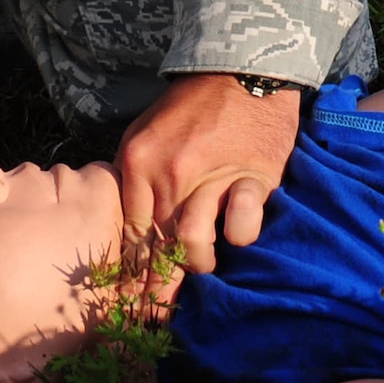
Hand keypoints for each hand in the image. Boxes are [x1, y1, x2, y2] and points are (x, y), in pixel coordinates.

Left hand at [116, 73, 299, 305]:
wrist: (241, 69)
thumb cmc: (192, 105)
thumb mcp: (147, 132)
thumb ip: (137, 179)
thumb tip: (132, 232)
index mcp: (138, 162)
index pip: (131, 232)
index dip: (132, 272)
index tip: (131, 302)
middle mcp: (170, 174)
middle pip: (159, 245)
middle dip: (158, 286)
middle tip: (158, 314)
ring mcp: (212, 177)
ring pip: (194, 245)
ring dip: (199, 263)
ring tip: (204, 266)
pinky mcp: (252, 179)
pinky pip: (240, 228)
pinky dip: (238, 236)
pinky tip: (236, 233)